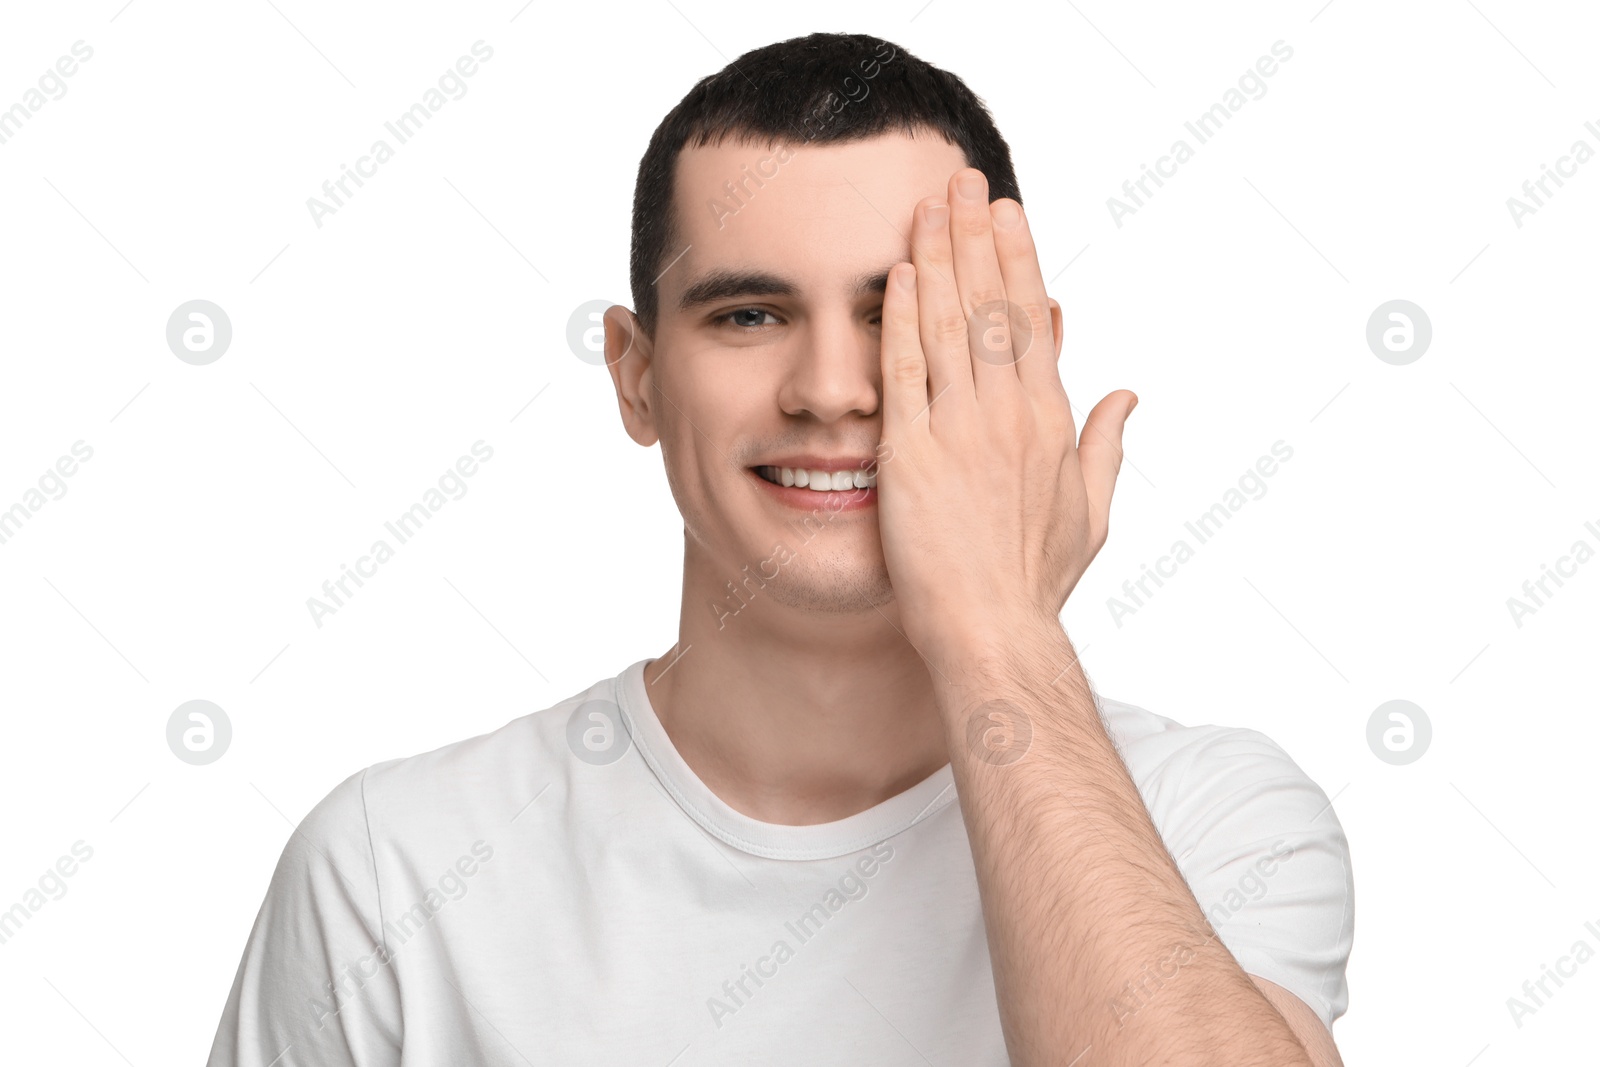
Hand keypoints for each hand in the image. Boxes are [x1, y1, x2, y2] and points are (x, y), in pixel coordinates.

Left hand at [876, 168, 1136, 666]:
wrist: (994, 632)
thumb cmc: (1036, 583)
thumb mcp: (1091, 511)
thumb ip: (1108, 444)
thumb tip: (1128, 393)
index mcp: (1052, 420)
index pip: (1033, 320)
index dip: (1017, 260)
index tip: (1006, 214)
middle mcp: (1010, 413)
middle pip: (992, 304)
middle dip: (975, 235)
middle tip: (961, 180)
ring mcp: (961, 430)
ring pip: (949, 323)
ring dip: (937, 256)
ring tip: (926, 203)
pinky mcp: (912, 453)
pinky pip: (905, 371)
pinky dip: (901, 318)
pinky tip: (897, 273)